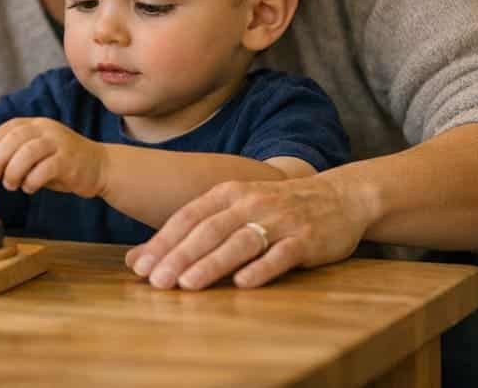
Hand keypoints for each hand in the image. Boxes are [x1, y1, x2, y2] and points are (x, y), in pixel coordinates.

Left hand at [0, 118, 104, 196]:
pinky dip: (31, 181)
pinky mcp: (69, 161)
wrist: (99, 166)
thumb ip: (14, 151)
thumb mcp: (36, 152)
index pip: (8, 127)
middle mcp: (47, 129)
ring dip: (13, 171)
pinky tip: (29, 188)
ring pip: (28, 152)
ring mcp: (59, 143)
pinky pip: (44, 169)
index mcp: (36, 124)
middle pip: (15, 138)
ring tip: (10, 184)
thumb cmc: (61, 162)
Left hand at [124, 175, 369, 289]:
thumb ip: (192, 231)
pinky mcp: (305, 239)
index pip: (188, 217)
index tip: (141, 267)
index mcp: (228, 193)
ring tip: (188, 284)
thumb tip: (137, 259)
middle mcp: (250, 202)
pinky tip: (243, 284)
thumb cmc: (275, 209)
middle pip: (209, 230)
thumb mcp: (233, 209)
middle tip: (157, 281)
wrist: (339, 197)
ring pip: (240, 242)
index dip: (163, 242)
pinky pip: (281, 255)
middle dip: (180, 256)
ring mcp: (279, 220)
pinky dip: (261, 268)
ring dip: (212, 264)